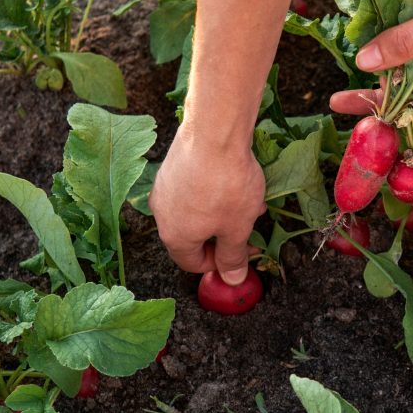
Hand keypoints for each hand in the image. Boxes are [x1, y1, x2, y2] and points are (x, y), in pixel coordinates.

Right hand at [149, 124, 266, 285]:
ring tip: (250, 201)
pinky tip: (237, 179)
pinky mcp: (172, 166)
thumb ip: (234, 257)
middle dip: (225, 234)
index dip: (220, 264)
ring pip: (196, 210)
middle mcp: (162, 214)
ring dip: (223, 212)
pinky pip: (194, 188)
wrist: (214, 132)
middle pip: (193, 236)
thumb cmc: (226, 185)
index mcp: (175, 236)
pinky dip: (214, 191)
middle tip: (249, 227)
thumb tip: (232, 280)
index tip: (243, 253)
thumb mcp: (237, 228)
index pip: (192, 264)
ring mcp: (164, 187)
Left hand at [329, 0, 412, 114]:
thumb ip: (408, 42)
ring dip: (385, 63)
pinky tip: (369, 36)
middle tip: (336, 99)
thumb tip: (365, 64)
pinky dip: (395, 36)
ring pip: (411, 63)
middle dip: (379, 94)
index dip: (389, 117)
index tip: (353, 116)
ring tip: (348, 71)